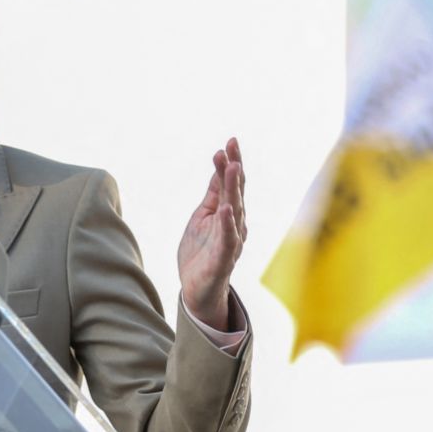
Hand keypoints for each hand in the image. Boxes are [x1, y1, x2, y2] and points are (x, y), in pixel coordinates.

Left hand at [177, 137, 245, 330]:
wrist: (197, 290)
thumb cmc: (201, 252)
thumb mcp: (202, 217)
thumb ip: (213, 195)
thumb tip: (220, 167)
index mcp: (228, 214)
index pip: (231, 184)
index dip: (230, 163)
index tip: (230, 141)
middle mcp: (234, 224)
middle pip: (235, 192)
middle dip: (233, 169)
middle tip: (232, 146)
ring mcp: (231, 241)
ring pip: (234, 211)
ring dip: (233, 189)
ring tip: (232, 167)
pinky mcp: (224, 259)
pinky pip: (228, 240)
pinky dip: (227, 224)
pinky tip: (225, 209)